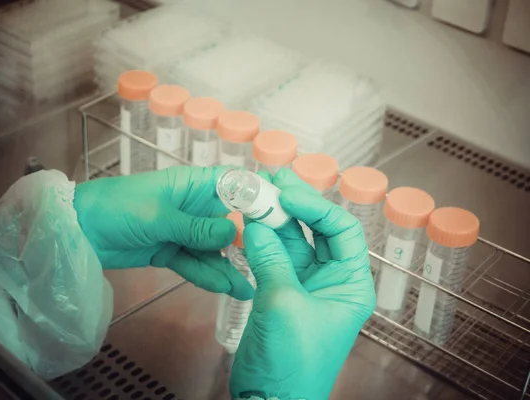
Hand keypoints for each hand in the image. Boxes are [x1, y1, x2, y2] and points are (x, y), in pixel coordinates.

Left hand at [73, 166, 253, 299]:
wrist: (79, 231)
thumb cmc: (117, 207)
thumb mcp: (158, 216)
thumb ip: (195, 227)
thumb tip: (233, 232)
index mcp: (191, 184)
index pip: (233, 185)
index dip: (256, 197)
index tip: (279, 217)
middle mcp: (193, 206)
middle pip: (229, 221)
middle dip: (248, 241)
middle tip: (270, 262)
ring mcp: (183, 230)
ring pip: (213, 248)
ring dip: (230, 266)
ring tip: (250, 286)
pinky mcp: (171, 251)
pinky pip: (195, 263)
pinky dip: (209, 275)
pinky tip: (227, 288)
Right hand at [230, 168, 375, 399]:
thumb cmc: (292, 362)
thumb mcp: (284, 303)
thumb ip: (270, 258)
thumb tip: (256, 223)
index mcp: (350, 283)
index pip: (342, 230)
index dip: (317, 206)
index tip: (288, 193)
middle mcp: (331, 280)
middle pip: (316, 231)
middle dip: (295, 204)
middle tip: (273, 177)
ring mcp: (304, 285)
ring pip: (291, 241)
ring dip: (274, 218)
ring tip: (257, 191)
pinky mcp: (280, 292)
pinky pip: (273, 256)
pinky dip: (260, 239)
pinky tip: (249, 221)